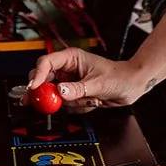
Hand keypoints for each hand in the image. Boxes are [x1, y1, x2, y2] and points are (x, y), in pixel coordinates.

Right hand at [28, 47, 146, 109]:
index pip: (46, 63)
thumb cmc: (118, 76)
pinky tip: (92, 101)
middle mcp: (67, 69)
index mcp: (71, 58)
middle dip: (46, 92)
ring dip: (71, 102)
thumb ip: (78, 89)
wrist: (130, 86)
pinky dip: (78, 107)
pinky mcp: (74, 94)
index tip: (34, 88)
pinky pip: (66, 104)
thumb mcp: (98, 83)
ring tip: (90, 99)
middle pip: (44, 79)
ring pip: (56, 96)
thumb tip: (59, 92)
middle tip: (42, 102)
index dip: (37, 75)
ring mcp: (70, 82)